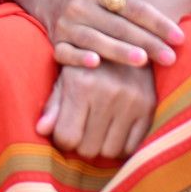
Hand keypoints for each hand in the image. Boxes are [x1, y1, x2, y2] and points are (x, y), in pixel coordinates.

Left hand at [36, 63, 156, 159]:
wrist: (128, 40)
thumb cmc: (89, 61)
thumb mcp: (66, 76)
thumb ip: (54, 104)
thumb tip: (41, 130)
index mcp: (81, 85)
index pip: (67, 137)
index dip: (63, 140)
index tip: (66, 133)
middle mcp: (107, 93)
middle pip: (88, 148)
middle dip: (82, 144)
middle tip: (84, 130)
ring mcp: (131, 101)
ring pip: (110, 151)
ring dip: (102, 146)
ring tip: (100, 129)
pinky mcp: (149, 107)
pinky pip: (133, 146)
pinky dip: (123, 145)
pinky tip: (117, 130)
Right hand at [46, 0, 183, 69]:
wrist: (60, 5)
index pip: (132, 7)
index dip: (157, 22)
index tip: (180, 37)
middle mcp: (81, 6)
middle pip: (118, 26)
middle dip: (146, 42)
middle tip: (170, 58)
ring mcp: (67, 25)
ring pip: (95, 40)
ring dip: (119, 51)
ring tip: (144, 62)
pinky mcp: (57, 44)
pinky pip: (66, 53)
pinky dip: (79, 58)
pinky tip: (96, 64)